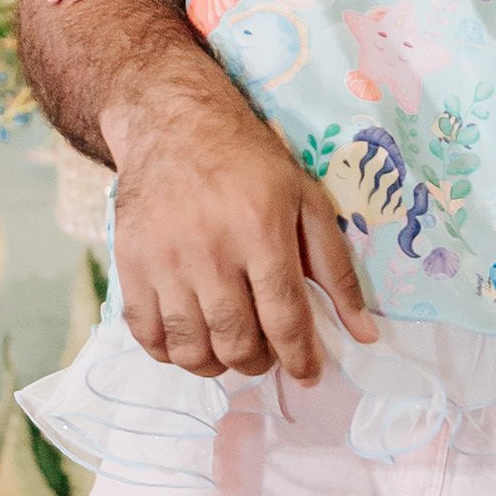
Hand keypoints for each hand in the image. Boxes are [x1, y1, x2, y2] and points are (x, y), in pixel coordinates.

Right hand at [109, 63, 379, 383]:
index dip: (300, 358)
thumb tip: (365, 334)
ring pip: (192, 349)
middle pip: (237, 341)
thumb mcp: (306, 200)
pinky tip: (191, 339)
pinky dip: (171, 353)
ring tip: (229, 349)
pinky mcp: (130, 264)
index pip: (284, 319)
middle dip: (259, 362)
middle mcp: (211, 249)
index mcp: (261, 230)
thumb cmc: (250, 161)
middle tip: (266, 353)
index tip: (308, 373)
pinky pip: (148, 336)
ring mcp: (164, 259)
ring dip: (217, 364)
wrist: (173, 122)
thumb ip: (336, 269)